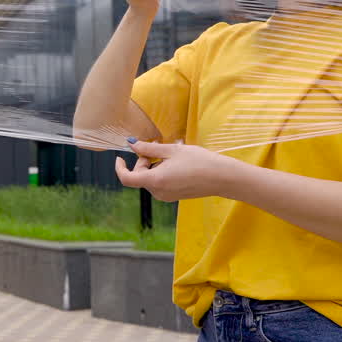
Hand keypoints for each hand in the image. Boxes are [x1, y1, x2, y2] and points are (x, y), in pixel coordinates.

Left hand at [115, 139, 239, 201]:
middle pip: (139, 176)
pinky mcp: (174, 196)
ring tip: (169, 152)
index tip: (120, 157)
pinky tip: (174, 162)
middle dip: (143, 160)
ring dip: (153, 165)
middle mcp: (158, 192)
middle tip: (156, 146)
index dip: (119, 168)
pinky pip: (160, 183)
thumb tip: (132, 144)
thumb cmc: (199, 161)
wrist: (222, 177)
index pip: (126, 178)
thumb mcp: (172, 150)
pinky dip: (161, 172)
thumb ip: (148, 148)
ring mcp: (166, 196)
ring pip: (150, 179)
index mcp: (155, 180)